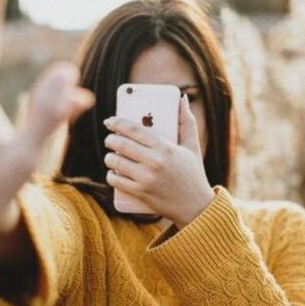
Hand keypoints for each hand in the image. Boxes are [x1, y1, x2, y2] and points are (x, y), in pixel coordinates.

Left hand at [103, 96, 214, 228]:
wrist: (196, 206)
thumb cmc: (194, 174)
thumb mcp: (193, 146)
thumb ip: (187, 121)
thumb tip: (183, 99)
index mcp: (165, 147)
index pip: (134, 129)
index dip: (117, 123)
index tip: (110, 121)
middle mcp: (154, 162)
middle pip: (121, 144)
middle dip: (110, 139)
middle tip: (110, 139)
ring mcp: (146, 178)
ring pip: (115, 161)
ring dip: (109, 157)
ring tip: (112, 156)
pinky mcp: (140, 193)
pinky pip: (115, 180)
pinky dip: (111, 175)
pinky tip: (113, 172)